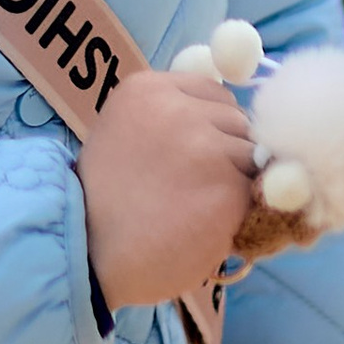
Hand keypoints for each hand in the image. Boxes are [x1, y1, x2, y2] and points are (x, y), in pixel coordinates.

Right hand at [76, 66, 254, 310]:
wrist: (91, 254)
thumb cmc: (107, 202)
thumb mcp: (125, 134)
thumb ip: (170, 118)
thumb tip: (228, 120)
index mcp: (147, 89)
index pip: (214, 93)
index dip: (211, 127)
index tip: (190, 157)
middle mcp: (178, 108)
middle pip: (237, 121)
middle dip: (226, 153)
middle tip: (190, 188)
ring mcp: (205, 146)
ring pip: (250, 156)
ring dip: (235, 182)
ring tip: (194, 207)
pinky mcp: (228, 187)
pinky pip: (253, 192)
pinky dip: (237, 212)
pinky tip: (202, 225)